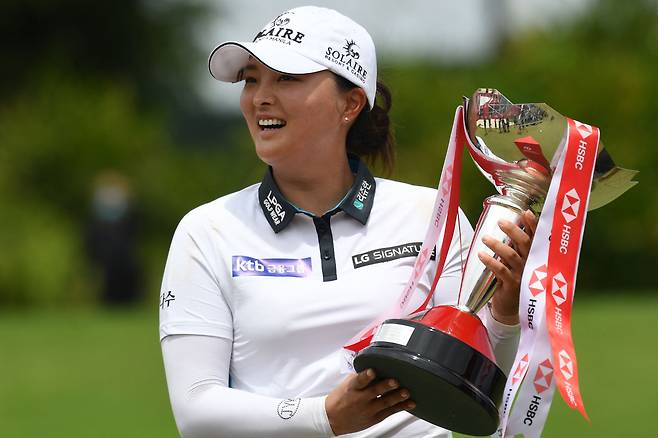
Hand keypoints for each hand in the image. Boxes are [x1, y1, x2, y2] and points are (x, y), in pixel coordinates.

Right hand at [325, 368, 414, 435]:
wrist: (333, 419)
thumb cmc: (341, 399)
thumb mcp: (347, 384)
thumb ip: (360, 375)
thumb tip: (374, 363)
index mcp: (352, 388)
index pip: (358, 380)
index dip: (366, 376)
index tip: (372, 371)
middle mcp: (360, 399)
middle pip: (374, 391)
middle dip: (385, 386)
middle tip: (395, 381)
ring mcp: (368, 409)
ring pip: (385, 402)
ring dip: (397, 397)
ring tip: (406, 392)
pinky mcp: (375, 418)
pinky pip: (390, 412)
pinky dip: (401, 407)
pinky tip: (409, 403)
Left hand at [478, 210, 537, 324]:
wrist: (511, 306)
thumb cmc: (513, 278)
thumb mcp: (517, 262)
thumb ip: (514, 246)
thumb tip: (504, 224)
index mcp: (534, 254)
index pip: (536, 237)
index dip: (533, 225)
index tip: (526, 213)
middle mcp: (531, 263)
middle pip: (525, 244)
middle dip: (514, 231)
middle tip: (500, 221)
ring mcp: (522, 274)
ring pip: (511, 256)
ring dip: (498, 245)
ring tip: (484, 238)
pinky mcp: (512, 285)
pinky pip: (501, 271)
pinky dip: (490, 262)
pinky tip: (481, 255)